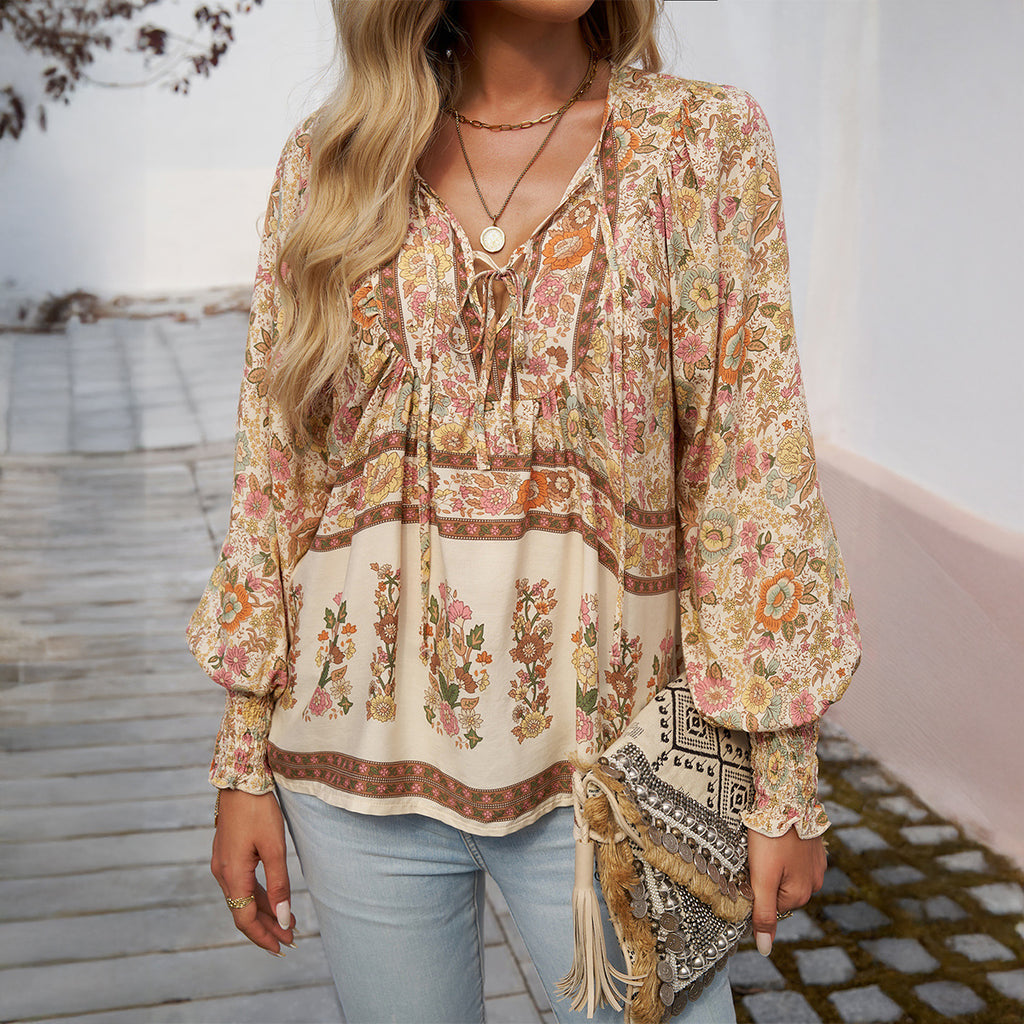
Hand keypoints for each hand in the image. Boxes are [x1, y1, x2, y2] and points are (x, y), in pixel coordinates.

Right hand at [211, 789, 295, 955]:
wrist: (241, 779)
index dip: (264, 936)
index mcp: (232, 875)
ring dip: (265, 911)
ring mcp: (223, 863)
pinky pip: (243, 883)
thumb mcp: (274, 847)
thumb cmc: (258, 810)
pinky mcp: (228, 853)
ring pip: (243, 897)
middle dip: (267, 927)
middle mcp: (222, 873)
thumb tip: (284, 919)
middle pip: (243, 911)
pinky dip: (259, 895)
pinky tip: (275, 899)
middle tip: (290, 940)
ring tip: (288, 922)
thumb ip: (279, 884)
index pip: (245, 918)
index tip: (283, 947)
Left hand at [746, 826, 825, 955]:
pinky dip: (784, 850)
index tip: (748, 870)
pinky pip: (795, 856)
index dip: (755, 890)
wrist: (787, 798)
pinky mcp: (815, 846)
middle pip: (779, 890)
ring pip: (787, 872)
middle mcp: (813, 883)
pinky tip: (777, 837)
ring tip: (766, 844)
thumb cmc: (771, 838)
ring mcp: (817, 863)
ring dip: (775, 862)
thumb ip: (763, 914)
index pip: (770, 906)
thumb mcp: (762, 878)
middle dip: (765, 877)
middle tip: (756, 855)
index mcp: (800, 894)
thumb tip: (765, 949)